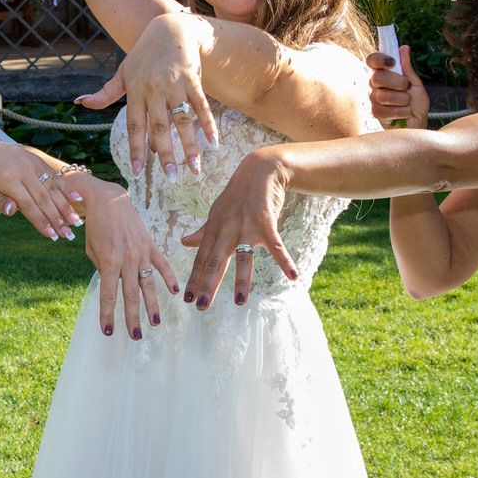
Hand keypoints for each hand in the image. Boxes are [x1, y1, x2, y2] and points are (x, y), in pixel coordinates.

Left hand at [0, 137, 85, 240]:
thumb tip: (13, 211)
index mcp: (8, 179)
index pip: (28, 205)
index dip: (41, 221)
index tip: (51, 235)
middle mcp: (23, 169)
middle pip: (44, 198)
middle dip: (57, 218)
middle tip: (67, 235)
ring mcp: (32, 162)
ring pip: (52, 187)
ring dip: (65, 206)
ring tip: (75, 222)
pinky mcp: (37, 159)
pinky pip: (54, 175)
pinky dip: (66, 188)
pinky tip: (77, 199)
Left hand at [76, 14, 216, 177]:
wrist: (170, 29)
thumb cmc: (144, 54)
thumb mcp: (123, 72)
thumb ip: (106, 93)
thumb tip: (80, 102)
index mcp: (135, 91)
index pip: (134, 126)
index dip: (136, 150)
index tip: (138, 172)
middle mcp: (154, 90)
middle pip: (159, 128)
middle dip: (166, 155)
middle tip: (171, 178)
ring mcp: (174, 85)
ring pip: (182, 121)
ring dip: (190, 147)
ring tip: (195, 169)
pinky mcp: (193, 80)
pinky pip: (200, 106)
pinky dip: (207, 125)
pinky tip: (213, 143)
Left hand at [79, 182, 178, 339]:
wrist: (107, 199)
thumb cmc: (95, 226)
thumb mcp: (91, 250)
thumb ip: (103, 269)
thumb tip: (114, 286)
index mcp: (108, 261)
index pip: (108, 294)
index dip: (108, 314)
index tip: (108, 332)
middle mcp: (126, 259)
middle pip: (131, 295)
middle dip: (132, 318)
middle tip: (136, 336)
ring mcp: (141, 252)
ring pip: (149, 284)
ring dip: (153, 305)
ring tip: (156, 323)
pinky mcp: (150, 245)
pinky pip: (162, 264)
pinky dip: (169, 278)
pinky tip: (176, 292)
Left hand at [178, 150, 295, 305]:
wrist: (260, 170)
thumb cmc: (238, 194)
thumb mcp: (216, 212)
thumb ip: (202, 231)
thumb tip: (183, 242)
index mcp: (214, 229)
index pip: (201, 258)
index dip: (194, 279)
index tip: (186, 299)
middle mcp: (227, 230)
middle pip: (216, 261)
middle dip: (207, 285)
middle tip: (200, 306)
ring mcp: (247, 227)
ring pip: (243, 258)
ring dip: (242, 281)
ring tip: (239, 303)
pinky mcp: (267, 223)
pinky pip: (276, 246)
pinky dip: (285, 261)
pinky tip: (293, 276)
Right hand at [368, 45, 430, 128]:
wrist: (419, 123)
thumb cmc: (416, 103)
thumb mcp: (415, 83)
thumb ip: (407, 67)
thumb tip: (404, 48)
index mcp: (384, 73)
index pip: (372, 60)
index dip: (379, 59)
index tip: (392, 63)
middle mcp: (375, 85)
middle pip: (377, 77)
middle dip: (397, 82)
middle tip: (406, 87)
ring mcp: (374, 99)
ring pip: (383, 95)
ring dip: (402, 99)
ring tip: (407, 103)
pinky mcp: (376, 114)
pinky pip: (386, 110)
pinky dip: (401, 112)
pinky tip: (404, 113)